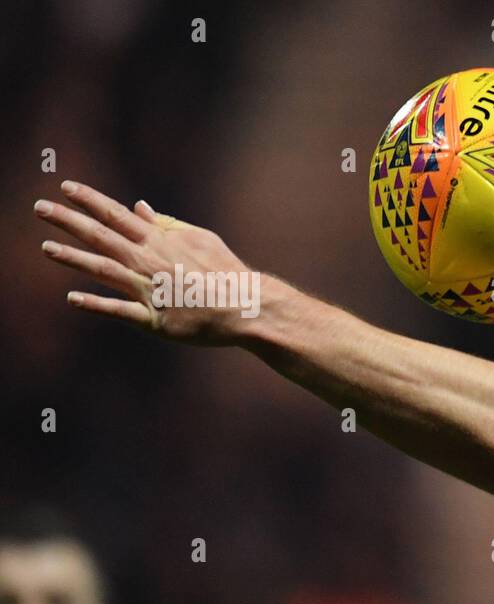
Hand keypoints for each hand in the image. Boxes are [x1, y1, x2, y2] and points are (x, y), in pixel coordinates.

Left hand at [35, 181, 263, 344]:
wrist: (246, 305)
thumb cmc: (226, 270)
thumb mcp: (200, 238)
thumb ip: (166, 223)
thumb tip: (138, 207)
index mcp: (160, 240)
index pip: (117, 215)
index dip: (89, 200)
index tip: (65, 187)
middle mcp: (149, 261)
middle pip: (101, 236)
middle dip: (68, 221)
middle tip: (39, 208)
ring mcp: (149, 290)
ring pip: (103, 270)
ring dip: (72, 257)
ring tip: (45, 247)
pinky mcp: (155, 318)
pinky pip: (120, 310)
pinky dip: (96, 304)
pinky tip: (72, 298)